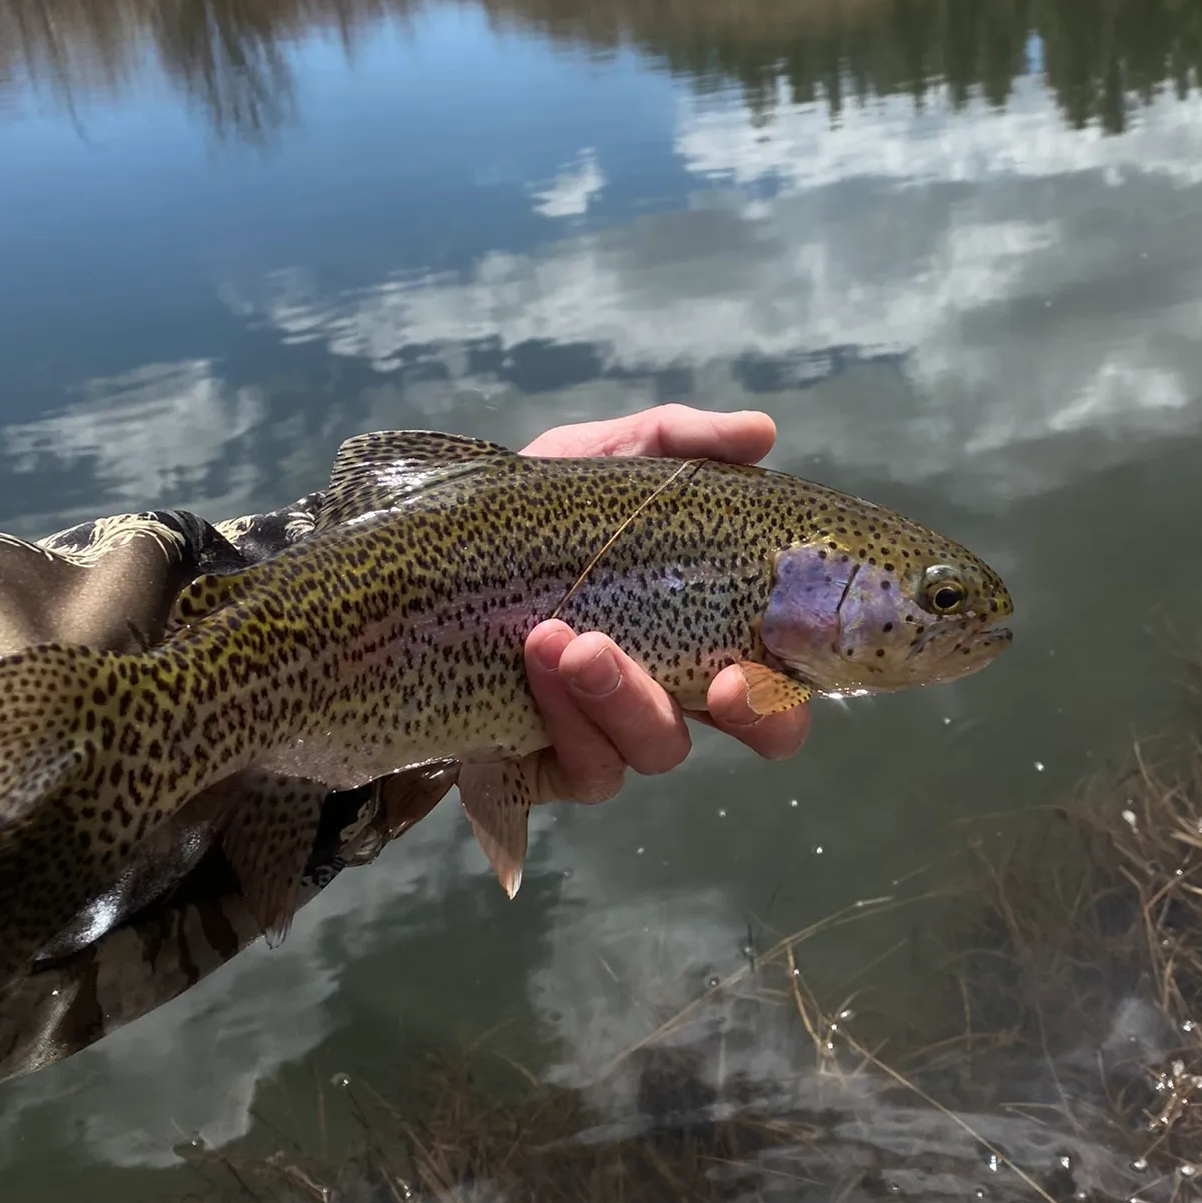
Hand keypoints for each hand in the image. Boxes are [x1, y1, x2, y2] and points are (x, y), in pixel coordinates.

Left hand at [517, 403, 810, 804]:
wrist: (412, 569)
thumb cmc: (522, 519)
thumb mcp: (594, 463)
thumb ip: (676, 444)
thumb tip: (761, 433)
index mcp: (706, 626)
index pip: (781, 675)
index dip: (789, 688)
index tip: (756, 664)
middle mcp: (677, 688)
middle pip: (751, 731)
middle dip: (750, 716)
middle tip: (721, 683)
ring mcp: (616, 734)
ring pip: (658, 750)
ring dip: (626, 697)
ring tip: (568, 639)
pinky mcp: (552, 766)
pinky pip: (585, 769)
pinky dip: (567, 717)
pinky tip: (535, 659)